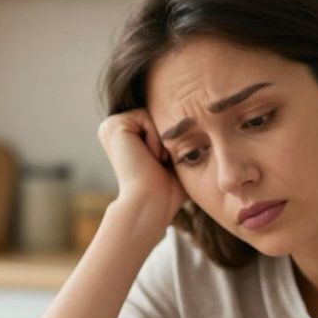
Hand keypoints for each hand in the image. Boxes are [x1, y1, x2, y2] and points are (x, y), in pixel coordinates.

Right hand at [96, 109, 187, 226]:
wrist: (152, 204)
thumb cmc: (168, 191)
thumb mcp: (176, 159)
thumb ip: (181, 138)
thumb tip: (206, 121)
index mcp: (125, 135)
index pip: (161, 119)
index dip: (172, 139)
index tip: (166, 164)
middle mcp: (114, 128)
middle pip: (157, 113)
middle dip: (167, 136)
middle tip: (162, 162)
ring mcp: (111, 125)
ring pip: (153, 113)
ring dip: (162, 138)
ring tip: (155, 161)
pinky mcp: (114, 125)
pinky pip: (147, 115)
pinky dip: (155, 137)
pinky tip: (149, 157)